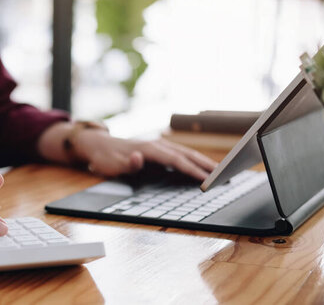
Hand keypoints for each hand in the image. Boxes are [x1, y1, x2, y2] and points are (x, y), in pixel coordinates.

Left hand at [71, 131, 217, 179]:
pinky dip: (194, 159)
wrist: (99, 145)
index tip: (206, 179)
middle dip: (205, 164)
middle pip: (186, 154)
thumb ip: (127, 164)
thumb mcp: (112, 165)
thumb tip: (138, 158)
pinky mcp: (159, 148)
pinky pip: (181, 154)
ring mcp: (159, 145)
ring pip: (186, 152)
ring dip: (203, 161)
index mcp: (149, 149)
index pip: (176, 161)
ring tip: (221, 171)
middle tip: (224, 175)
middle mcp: (157, 144)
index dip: (192, 170)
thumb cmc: (106, 159)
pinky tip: (203, 166)